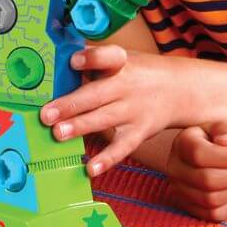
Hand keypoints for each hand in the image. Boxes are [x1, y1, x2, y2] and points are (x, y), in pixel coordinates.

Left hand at [39, 45, 179, 174]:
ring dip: (80, 127)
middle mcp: (127, 86)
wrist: (180, 89)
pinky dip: (107, 159)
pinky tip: (90, 169)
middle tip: (46, 114)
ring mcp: (134, 110)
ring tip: (57, 134)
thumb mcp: (120, 57)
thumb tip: (56, 59)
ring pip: (104, 119)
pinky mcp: (140, 131)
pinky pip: (122, 147)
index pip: (107, 57)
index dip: (91, 59)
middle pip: (97, 94)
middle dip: (70, 105)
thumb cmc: (138, 71)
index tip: (73, 61)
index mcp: (120, 62)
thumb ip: (92, 59)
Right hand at [166, 121, 226, 222]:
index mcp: (181, 143)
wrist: (204, 154)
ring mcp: (178, 189)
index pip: (198, 154)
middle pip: (206, 180)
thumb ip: (226, 131)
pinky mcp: (188, 206)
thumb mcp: (222, 128)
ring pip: (210, 200)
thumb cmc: (217, 139)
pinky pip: (213, 215)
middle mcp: (174, 167)